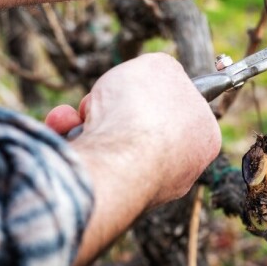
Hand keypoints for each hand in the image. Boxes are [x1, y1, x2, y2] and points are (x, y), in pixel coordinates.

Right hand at [50, 54, 219, 265]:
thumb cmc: (144, 111)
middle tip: (97, 100)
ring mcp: (141, 189)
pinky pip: (87, 164)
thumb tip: (153, 76)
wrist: (115, 160)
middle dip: (105, 107)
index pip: (177, 110)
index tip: (137, 85)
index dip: (151, 90)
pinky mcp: (106, 200)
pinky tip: (64, 134)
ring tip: (74, 118)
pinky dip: (71, 145)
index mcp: (202, 138)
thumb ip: (159, 68)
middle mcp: (177, 169)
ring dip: (81, 124)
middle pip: (135, 127)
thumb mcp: (158, 66)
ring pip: (105, 145)